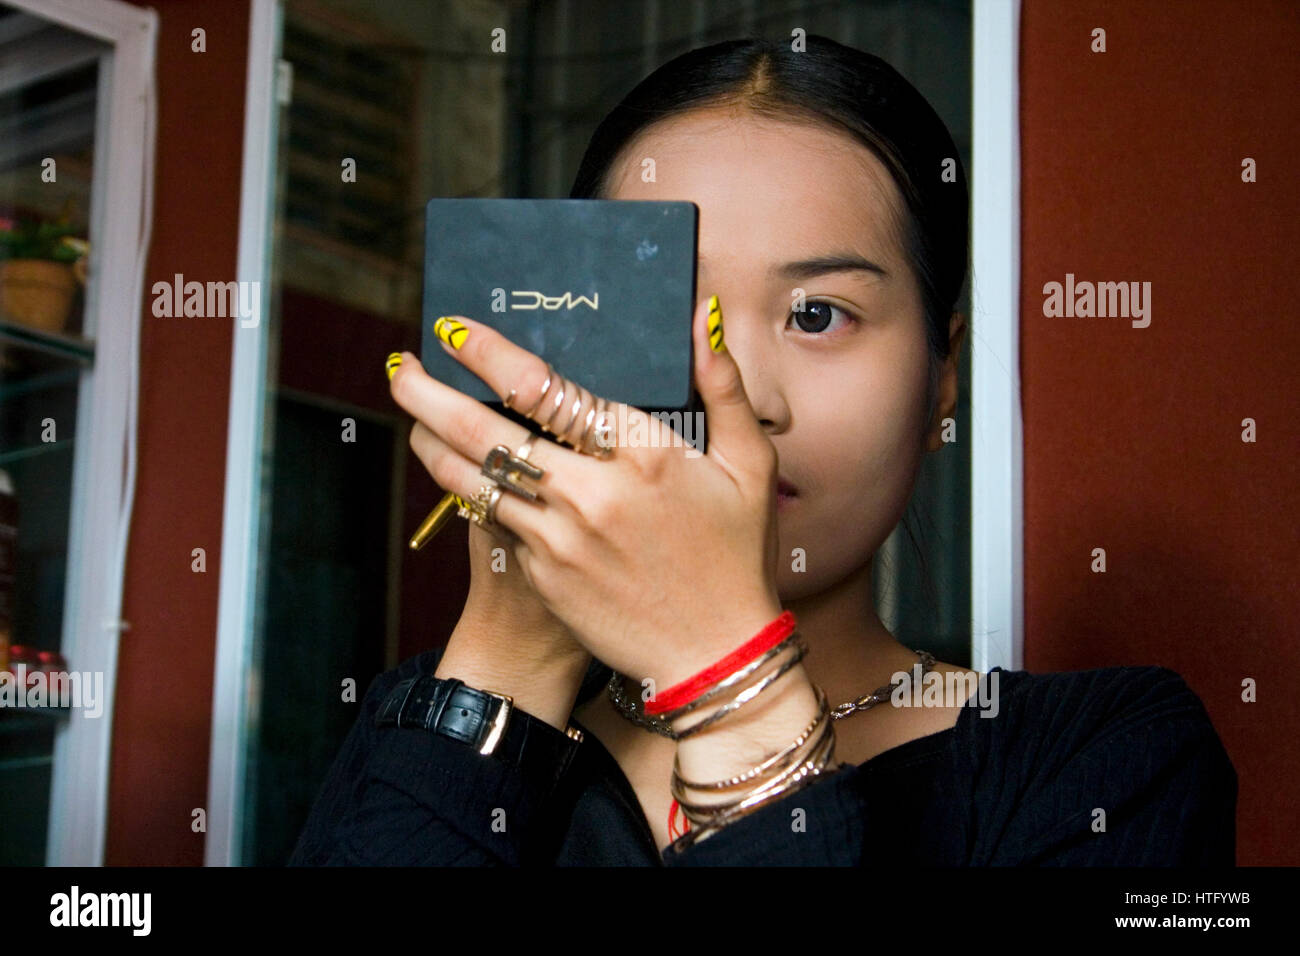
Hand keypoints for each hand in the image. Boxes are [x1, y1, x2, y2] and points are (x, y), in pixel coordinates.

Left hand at [388, 295, 783, 689]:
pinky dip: (472, 493)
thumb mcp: (749, 468)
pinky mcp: (542, 576)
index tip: (458, 332)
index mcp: (643, 457)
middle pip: (486, 432)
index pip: (547, 391)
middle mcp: (591, 496)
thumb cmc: (735, 557)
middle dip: (430, 393)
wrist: (712, 657)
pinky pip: (495, 524)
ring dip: (431, 443)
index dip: (492, 356)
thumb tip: (701, 317)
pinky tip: (461, 472)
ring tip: (412, 415)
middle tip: (399, 365)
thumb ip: (726, 388)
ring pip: (472, 481)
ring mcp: (559, 541)